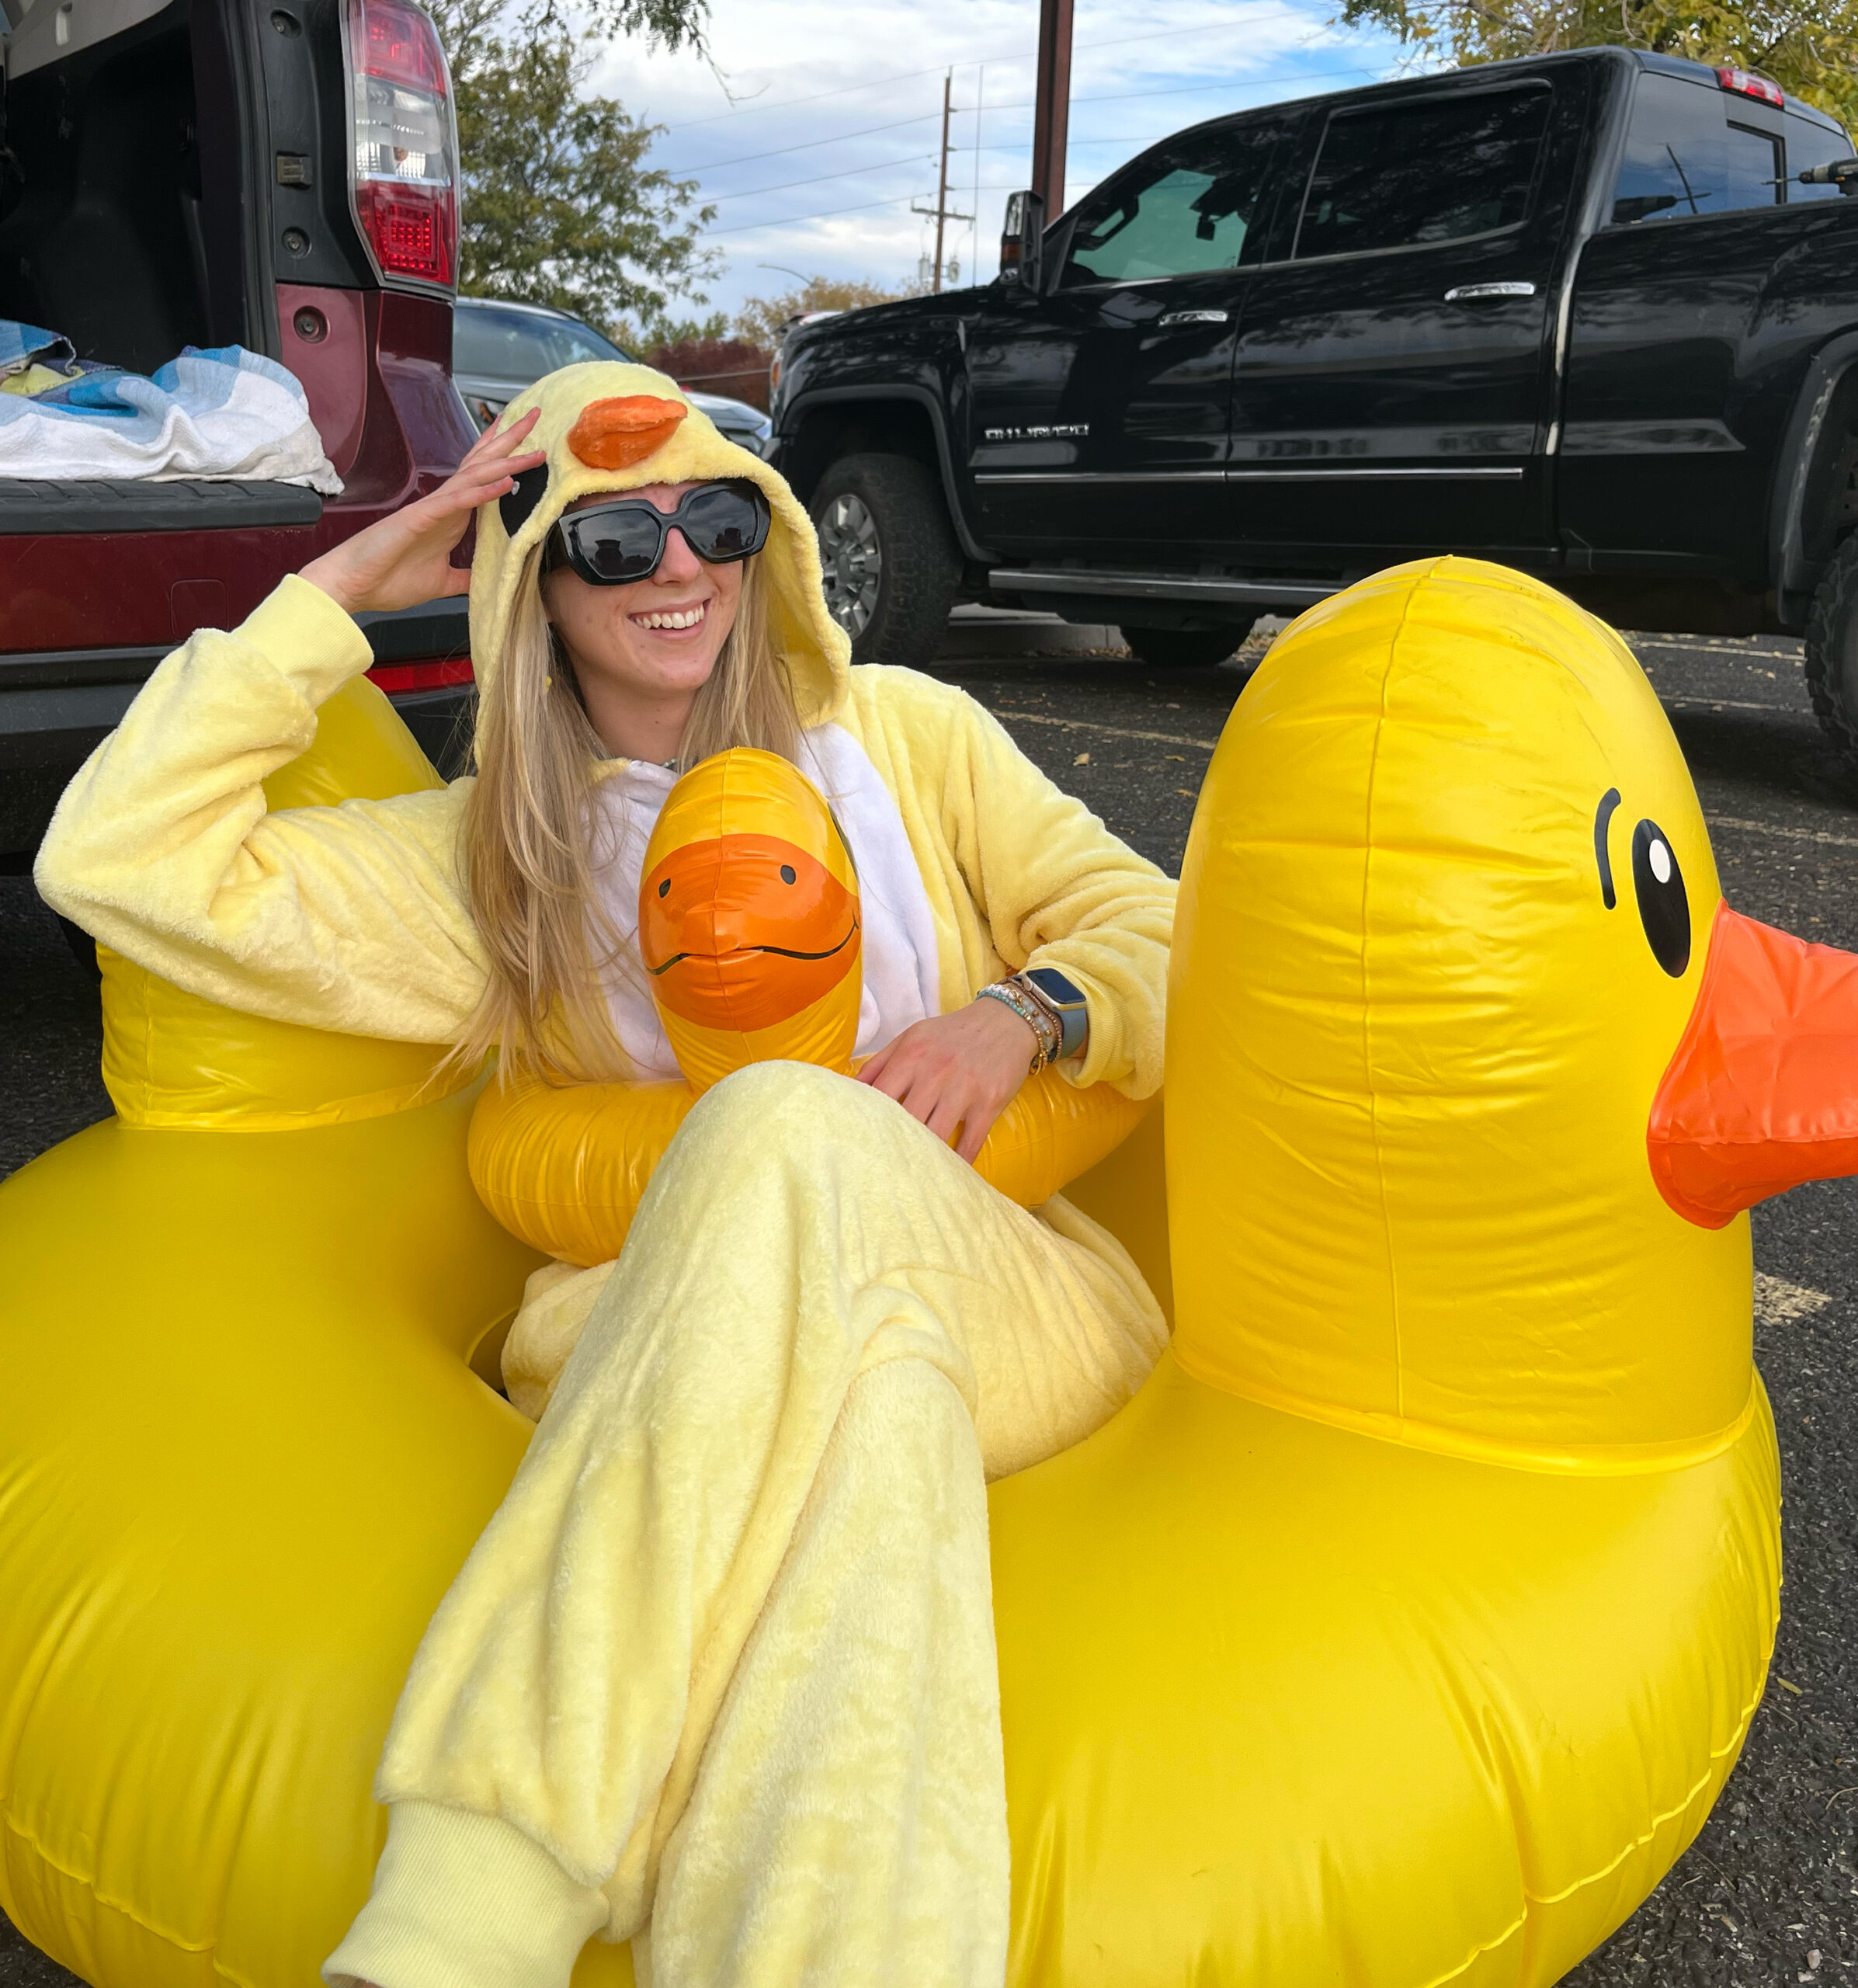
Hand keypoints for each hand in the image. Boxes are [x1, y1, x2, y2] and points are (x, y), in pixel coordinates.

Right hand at [299, 409, 546, 615]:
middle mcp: (444, 506)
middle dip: (510, 441)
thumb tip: (486, 579)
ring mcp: (433, 509)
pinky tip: (504, 482)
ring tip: (533, 448)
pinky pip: (457, 501)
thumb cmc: (388, 579)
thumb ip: (465, 577)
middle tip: (535, 416)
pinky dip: (482, 491)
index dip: (504, 457)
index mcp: (450, 517)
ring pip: (474, 476)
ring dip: (504, 461)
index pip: (483, 479)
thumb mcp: (442, 581)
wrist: (352, 586)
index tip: (527, 440)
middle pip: (482, 464)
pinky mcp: (421, 518)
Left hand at [856, 997, 1037, 1162]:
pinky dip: (959, 1162)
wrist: (1005, 1021)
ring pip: (936, 1135)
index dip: (867, 1123)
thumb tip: (849, 1091)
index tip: (859, 1144)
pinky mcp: (990, 1102)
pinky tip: (949, 1175)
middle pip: (906, 1121)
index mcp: (911, 1055)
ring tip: (911, 1178)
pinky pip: (971, 1141)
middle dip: (893, 1146)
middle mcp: (935, 1072)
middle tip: (882, 1170)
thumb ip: (879, 1063)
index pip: (879, 1097)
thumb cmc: (951, 1033)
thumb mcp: (912, 1036)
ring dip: (924, 1158)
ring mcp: (964, 1088)